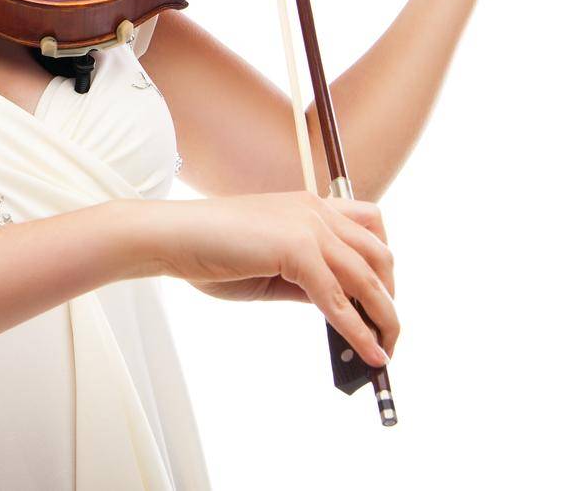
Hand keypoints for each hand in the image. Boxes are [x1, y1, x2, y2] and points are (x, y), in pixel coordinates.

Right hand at [151, 191, 396, 365]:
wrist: (171, 236)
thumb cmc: (209, 250)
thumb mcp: (271, 267)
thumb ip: (307, 281)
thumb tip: (341, 310)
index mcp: (308, 206)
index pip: (369, 230)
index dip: (382, 267)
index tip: (382, 299)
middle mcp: (315, 210)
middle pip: (379, 255)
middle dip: (389, 297)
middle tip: (386, 332)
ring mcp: (309, 227)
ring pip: (368, 278)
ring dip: (384, 318)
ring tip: (385, 350)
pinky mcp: (297, 250)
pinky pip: (339, 299)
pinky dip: (359, 331)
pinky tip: (369, 354)